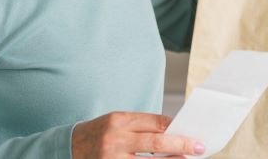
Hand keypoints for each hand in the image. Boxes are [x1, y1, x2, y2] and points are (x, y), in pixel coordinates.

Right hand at [72, 111, 204, 158]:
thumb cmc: (100, 132)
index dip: (175, 127)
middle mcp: (116, 139)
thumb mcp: (117, 122)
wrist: (68, 147)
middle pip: (156, 142)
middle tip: (198, 147)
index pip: (154, 122)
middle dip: (180, 145)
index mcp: (119, 120)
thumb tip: (172, 131)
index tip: (191, 132)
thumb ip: (141, 126)